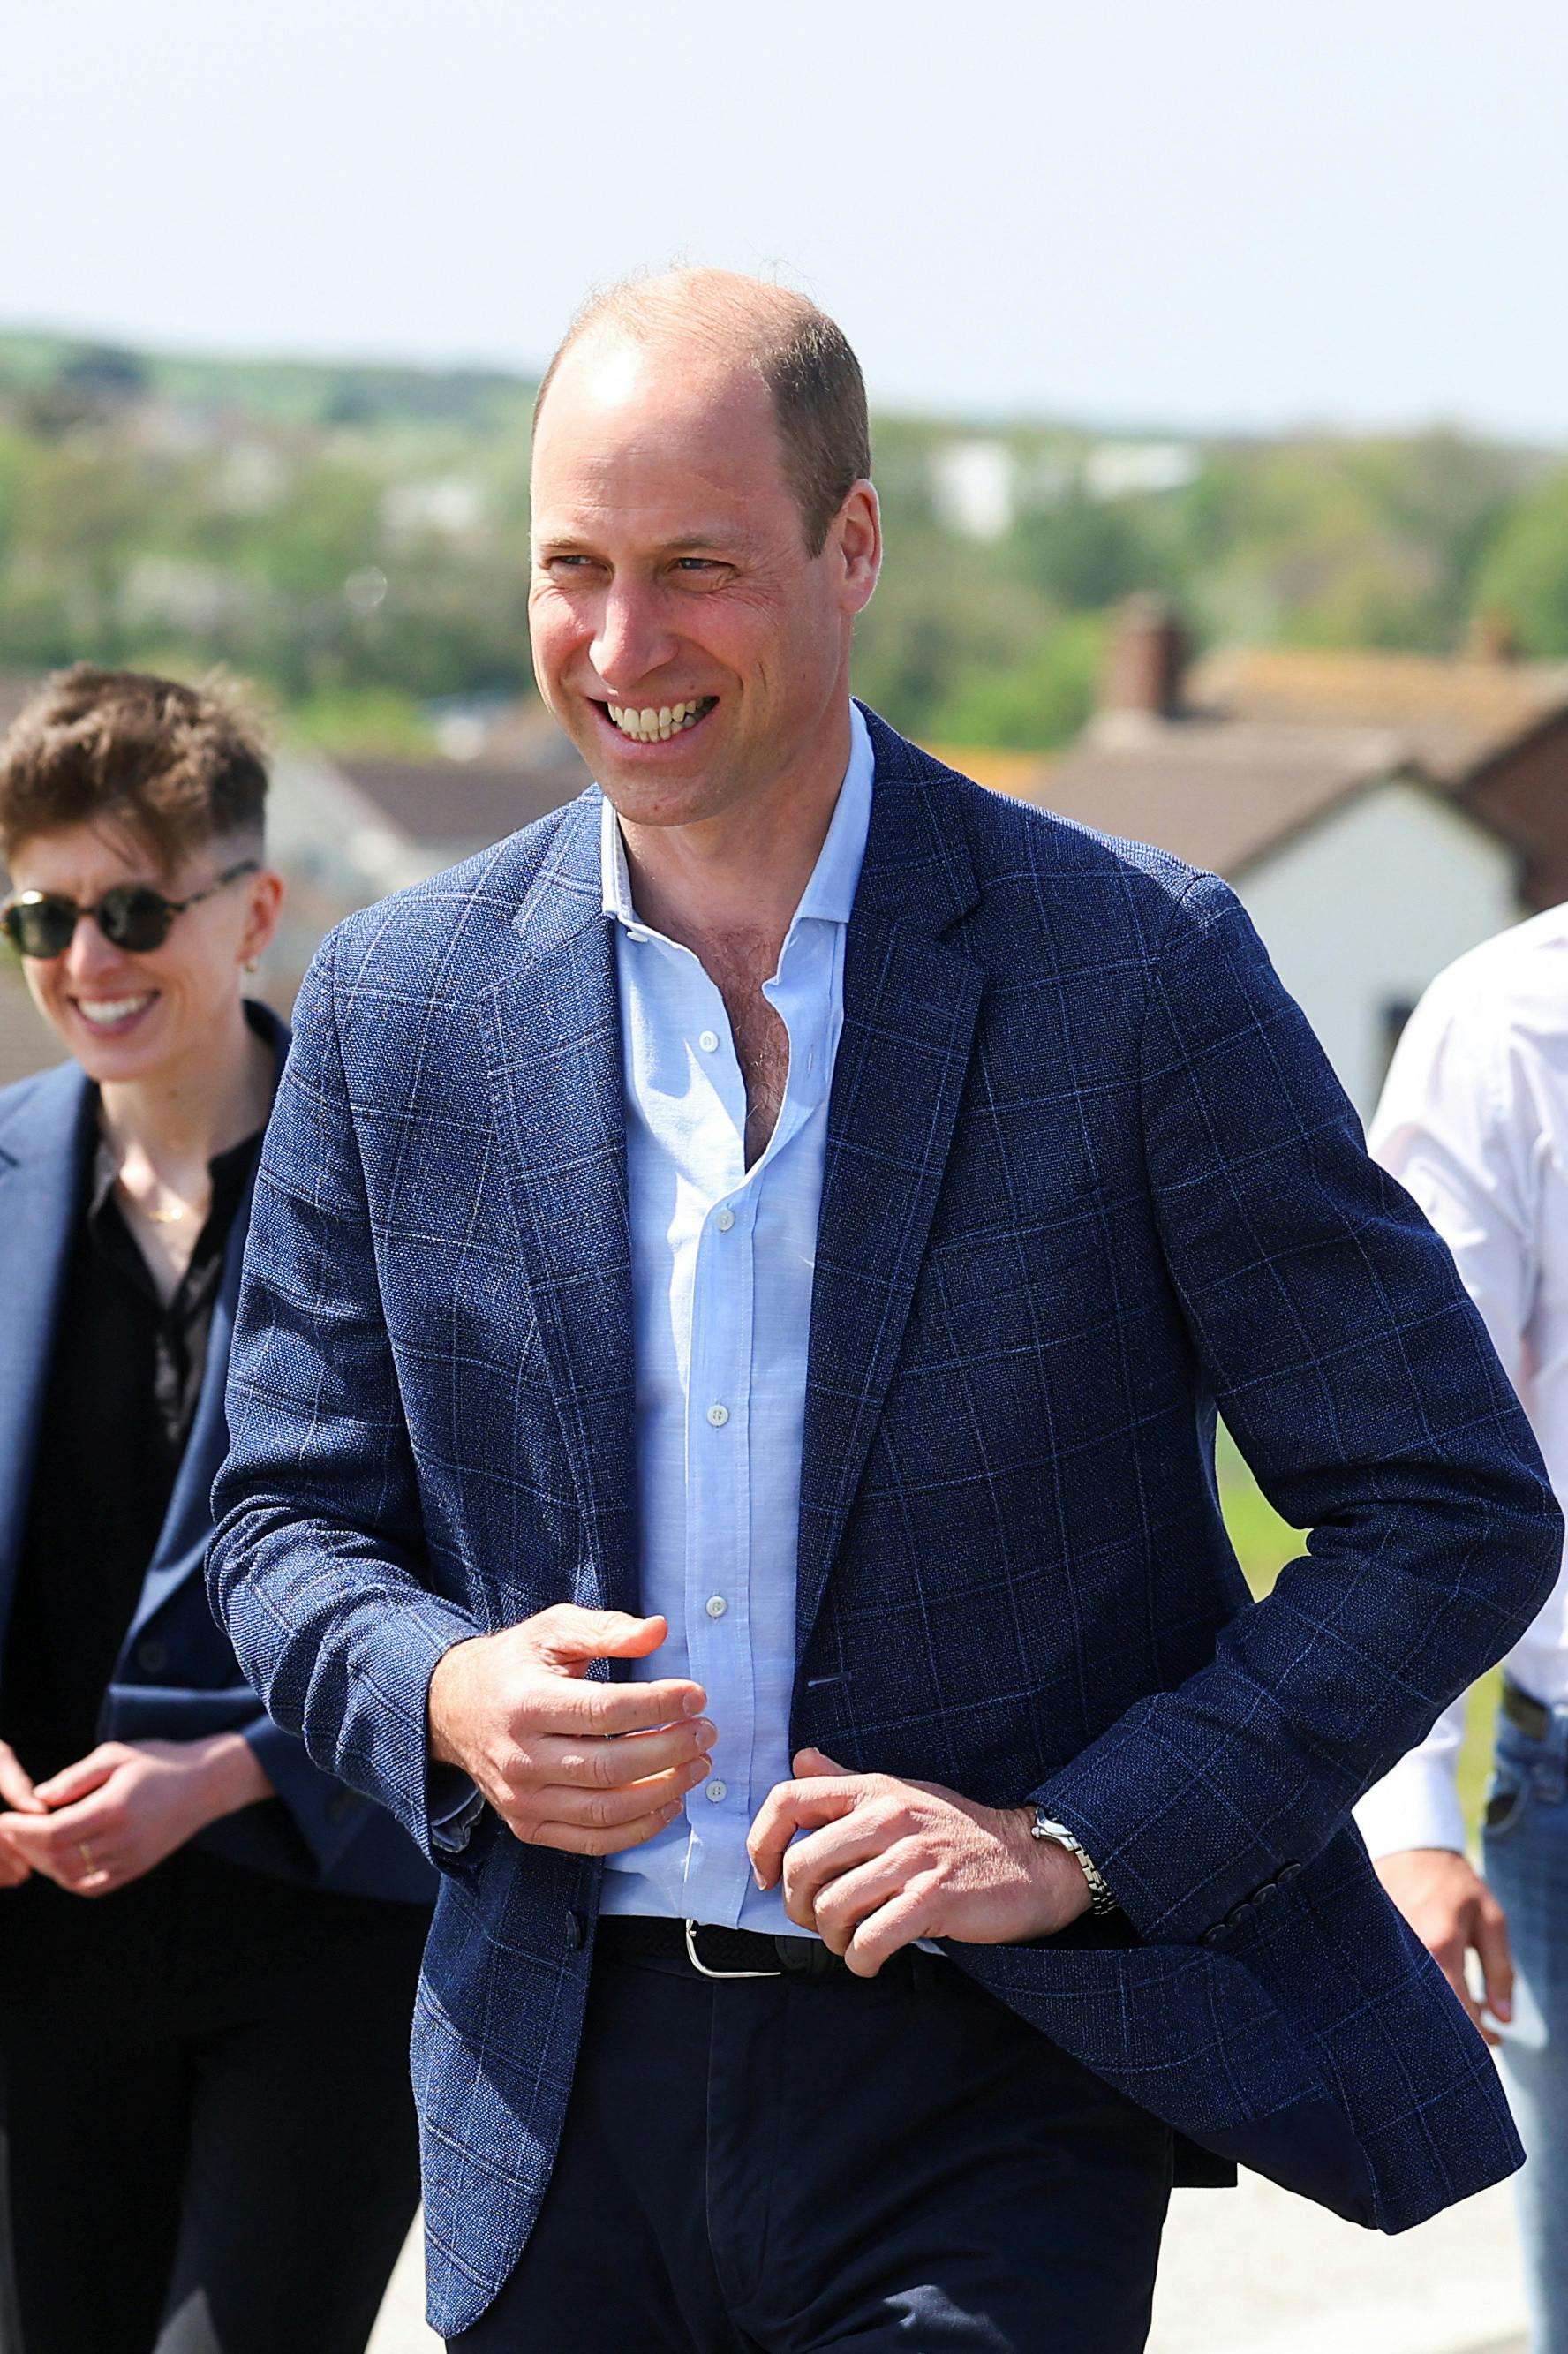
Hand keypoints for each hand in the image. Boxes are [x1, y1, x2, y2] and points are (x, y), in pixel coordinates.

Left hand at [0, 1735, 272, 1898]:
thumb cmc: (157, 1762)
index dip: (23, 1831)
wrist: (204, 1784)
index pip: (55, 1832)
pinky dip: (68, 1879)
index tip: (5, 1821)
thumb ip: (74, 1778)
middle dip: (27, 1847)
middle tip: (11, 1832)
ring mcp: (131, 1859)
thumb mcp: (114, 1756)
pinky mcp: (136, 1869)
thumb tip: (37, 1798)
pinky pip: (92, 1886)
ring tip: (32, 1844)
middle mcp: (124, 1840)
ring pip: (72, 1876)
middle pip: (58, 1858)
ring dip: (44, 1864)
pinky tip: (57, 1861)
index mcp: (115, 1809)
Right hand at [426, 1606, 713, 1855]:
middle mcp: (519, 1758)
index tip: (696, 1696)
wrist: (455, 1709)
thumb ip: (607, 1629)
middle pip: (610, 1767)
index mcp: (525, 1704)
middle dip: (671, 1751)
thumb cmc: (515, 1664)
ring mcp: (522, 1800)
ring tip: (699, 1766)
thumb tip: (659, 1631)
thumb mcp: (554, 1630)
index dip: (658, 1705)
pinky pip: (591, 1842)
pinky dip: (638, 1830)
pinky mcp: (528, 1826)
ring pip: (605, 1811)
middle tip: (706, 1733)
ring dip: (664, 1791)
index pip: (605, 1712)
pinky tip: (670, 1803)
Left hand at [747, 1749, 1090, 1977]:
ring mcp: (912, 1859)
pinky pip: (870, 1940)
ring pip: (831, 1908)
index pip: (788, 1800)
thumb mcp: (902, 1793)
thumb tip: (799, 1758)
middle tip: (814, 1920)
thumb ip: (846, 1780)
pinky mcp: (933, 1901)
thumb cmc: (959, 1832)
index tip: (765, 1876)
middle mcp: (887, 1818)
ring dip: (830, 1938)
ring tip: (850, 1940)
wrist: (1030, 1861)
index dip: (761, 1842)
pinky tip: (871, 1959)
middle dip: (796, 1906)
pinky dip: (861, 1961)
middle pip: (800, 1865)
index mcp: (873, 1790)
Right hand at [1376, 1846, 1512, 2044]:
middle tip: (1477, 2020)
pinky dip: (1415, 1989)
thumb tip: (1504, 2020)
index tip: (1495, 2039)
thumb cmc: (1455, 1884)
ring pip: (1413, 2000)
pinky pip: (1396, 1982)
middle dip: (1457, 2027)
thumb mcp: (1491, 1921)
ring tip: (1455, 1996)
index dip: (1480, 2035)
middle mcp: (1406, 1954)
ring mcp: (1384, 1950)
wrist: (1412, 1848)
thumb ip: (1501, 1971)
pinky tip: (1430, 1979)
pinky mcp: (1371, 1946)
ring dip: (1436, 2008)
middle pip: (1432, 2015)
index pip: (1459, 2015)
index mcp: (1440, 1949)